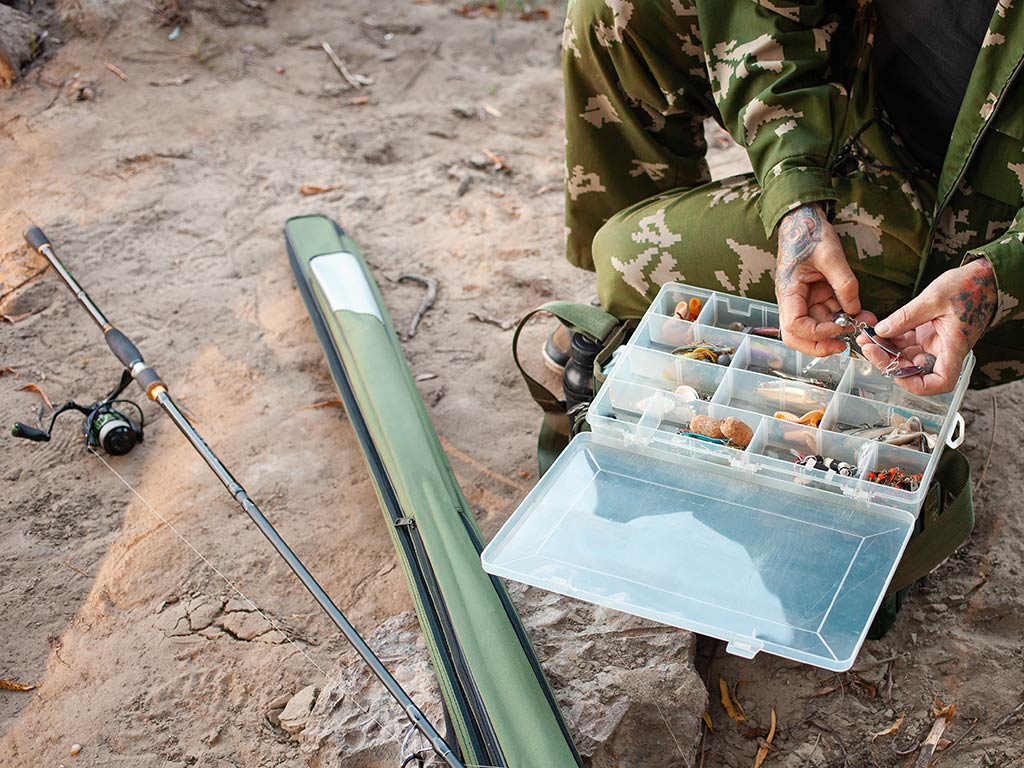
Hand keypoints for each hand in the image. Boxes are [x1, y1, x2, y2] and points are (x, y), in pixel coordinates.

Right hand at [775, 203, 865, 355]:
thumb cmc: (809, 234)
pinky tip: (861, 314)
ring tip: (863, 323)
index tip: (839, 327)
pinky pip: (828, 314)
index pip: (794, 326)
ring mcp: (805, 300)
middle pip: (798, 335)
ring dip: (838, 329)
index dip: (816, 333)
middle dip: (819, 344)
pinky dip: (843, 317)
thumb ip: (844, 284)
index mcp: (788, 292)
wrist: (804, 220)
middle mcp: (793, 301)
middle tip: (842, 346)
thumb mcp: (830, 255)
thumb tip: (854, 310)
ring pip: (817, 327)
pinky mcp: (816, 296)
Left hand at [860, 258, 996, 395]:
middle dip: (889, 362)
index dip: (917, 384)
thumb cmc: (969, 287)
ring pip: (906, 358)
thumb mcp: (934, 298)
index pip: (940, 382)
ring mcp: (934, 345)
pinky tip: (875, 332)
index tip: (896, 371)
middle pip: (915, 371)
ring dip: (885, 351)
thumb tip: (881, 331)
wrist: (981, 278)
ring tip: (866, 337)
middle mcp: (943, 351)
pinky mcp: (926, 336)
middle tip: (868, 346)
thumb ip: (906, 317)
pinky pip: (905, 345)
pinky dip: (890, 341)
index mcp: (953, 347)